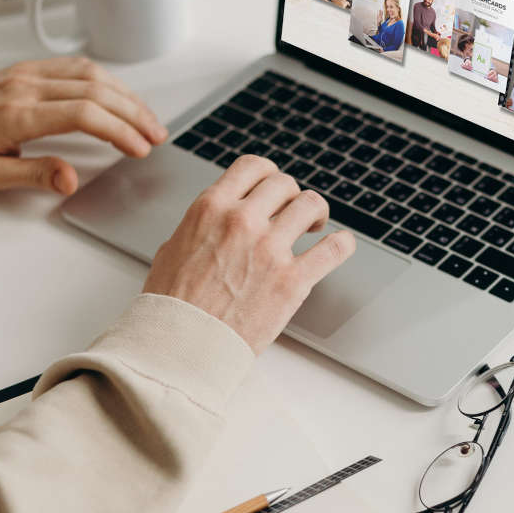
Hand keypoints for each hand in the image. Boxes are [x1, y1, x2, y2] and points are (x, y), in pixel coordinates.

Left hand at [0, 55, 167, 193]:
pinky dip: (105, 80)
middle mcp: (27, 87)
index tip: (140, 148)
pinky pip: (75, 66)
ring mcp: (28, 74)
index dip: (119, 130)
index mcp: (18, 114)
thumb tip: (72, 179)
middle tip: (157, 135)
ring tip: (147, 118)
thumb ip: (34, 175)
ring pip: (90, 73)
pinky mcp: (27, 70)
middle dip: (134, 113)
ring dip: (125, 94)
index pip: (84, 114)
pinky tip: (118, 96)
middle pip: (96, 90)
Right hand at [143, 155, 356, 353]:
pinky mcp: (292, 281)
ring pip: (311, 205)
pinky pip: (334, 249)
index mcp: (211, 209)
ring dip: (315, 213)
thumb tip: (216, 220)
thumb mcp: (173, 248)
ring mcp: (270, 250)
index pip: (252, 167)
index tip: (273, 188)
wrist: (180, 345)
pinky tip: (340, 245)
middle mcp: (242, 221)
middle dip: (290, 197)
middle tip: (291, 213)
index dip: (268, 174)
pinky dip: (342, 244)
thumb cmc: (171, 304)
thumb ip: (202, 226)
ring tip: (313, 227)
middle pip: (285, 184)